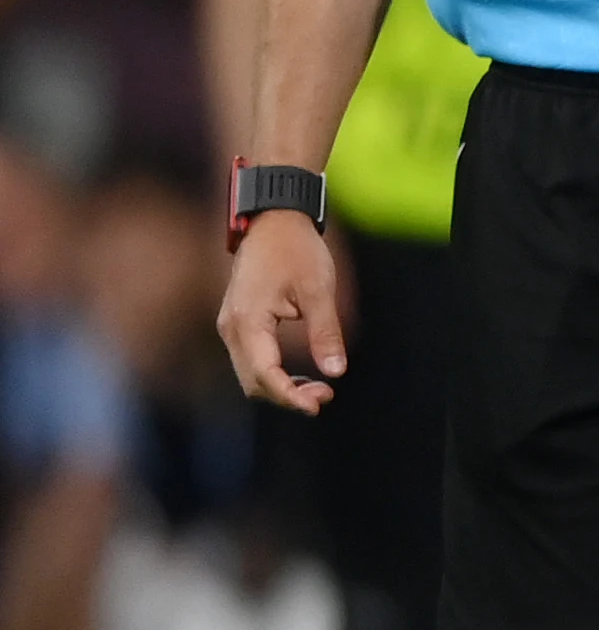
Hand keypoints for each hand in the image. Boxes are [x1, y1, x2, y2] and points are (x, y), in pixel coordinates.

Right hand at [215, 212, 345, 414]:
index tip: (317, 406)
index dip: (289, 396)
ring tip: (319, 389)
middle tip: (326, 396)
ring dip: (280, 388)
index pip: (264, 373)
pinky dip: (273, 375)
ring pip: (250, 374)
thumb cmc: (296, 251)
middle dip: (287, 395)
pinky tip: (301, 377)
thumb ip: (325, 332)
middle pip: (253, 381)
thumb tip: (336, 371)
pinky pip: (251, 361)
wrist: (273, 222)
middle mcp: (231, 328)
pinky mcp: (238, 324)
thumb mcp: (319, 290)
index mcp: (247, 320)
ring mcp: (231, 326)